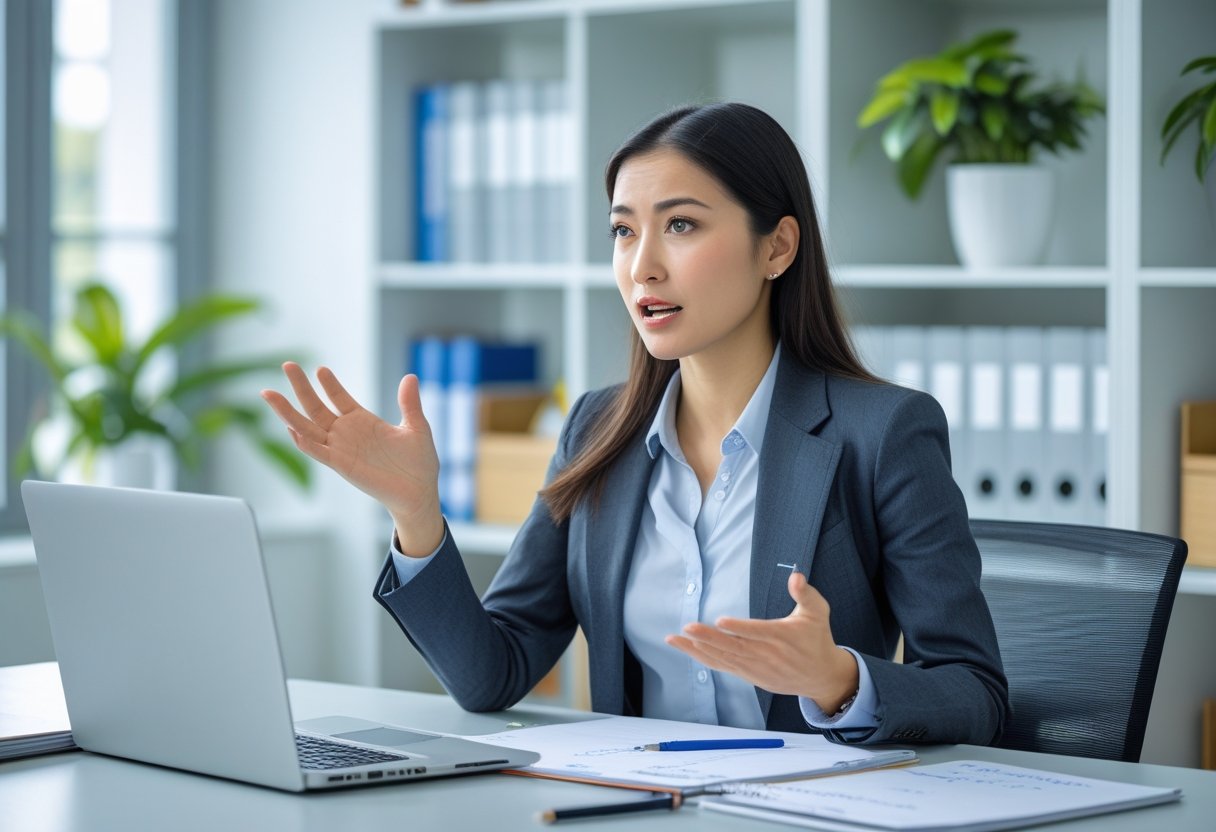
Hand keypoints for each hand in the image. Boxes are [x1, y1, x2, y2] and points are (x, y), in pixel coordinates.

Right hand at [260, 363, 443, 554]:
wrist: (420, 493)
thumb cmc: (419, 463)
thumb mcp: (416, 427)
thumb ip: (409, 403)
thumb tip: (410, 377)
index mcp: (363, 421)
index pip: (339, 398)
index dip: (329, 384)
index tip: (320, 369)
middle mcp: (347, 434)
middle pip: (315, 407)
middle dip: (300, 387)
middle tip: (287, 364)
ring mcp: (342, 449)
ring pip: (307, 427)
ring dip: (287, 411)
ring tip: (269, 393)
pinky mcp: (342, 466)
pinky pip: (318, 452)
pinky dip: (304, 442)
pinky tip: (291, 429)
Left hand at [666, 571, 858, 713]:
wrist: (822, 677)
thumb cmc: (817, 639)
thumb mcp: (818, 612)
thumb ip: (805, 594)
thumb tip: (795, 575)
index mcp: (782, 637)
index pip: (757, 632)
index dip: (739, 628)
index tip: (720, 621)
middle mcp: (767, 655)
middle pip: (734, 647)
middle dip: (708, 638)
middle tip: (687, 628)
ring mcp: (757, 669)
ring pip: (725, 659)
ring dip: (699, 649)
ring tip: (676, 639)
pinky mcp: (752, 676)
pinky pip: (725, 667)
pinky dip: (707, 659)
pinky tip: (689, 650)